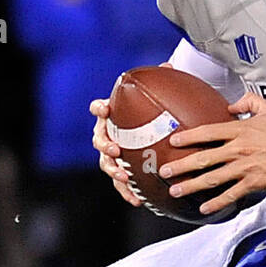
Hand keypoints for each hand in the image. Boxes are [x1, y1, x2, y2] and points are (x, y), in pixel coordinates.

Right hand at [89, 61, 172, 207]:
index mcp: (111, 116)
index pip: (98, 108)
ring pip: (105, 164)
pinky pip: (119, 183)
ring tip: (125, 177)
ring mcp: (111, 155)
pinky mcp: (120, 171)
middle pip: (98, 140)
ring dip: (114, 171)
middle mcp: (106, 134)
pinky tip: (138, 201)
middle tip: (116, 150)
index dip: (99, 109)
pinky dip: (126, 192)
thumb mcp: (155, 98)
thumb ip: (159, 83)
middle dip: (105, 145)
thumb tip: (167, 65)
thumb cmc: (148, 112)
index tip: (104, 109)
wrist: (148, 131)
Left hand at [157, 93, 265, 215]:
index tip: (173, 142)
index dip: (189, 137)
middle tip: (164, 171)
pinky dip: (217, 203)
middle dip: (182, 166)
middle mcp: (239, 149)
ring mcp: (245, 167)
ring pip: (213, 178)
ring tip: (175, 191)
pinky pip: (231, 194)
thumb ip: (249, 102)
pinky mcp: (254, 183)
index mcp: (241, 130)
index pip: (208, 132)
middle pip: (204, 158)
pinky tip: (204, 209)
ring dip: (192, 186)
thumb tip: (232, 104)